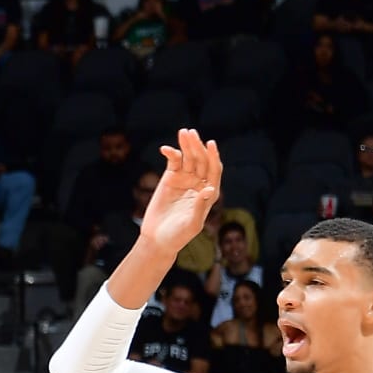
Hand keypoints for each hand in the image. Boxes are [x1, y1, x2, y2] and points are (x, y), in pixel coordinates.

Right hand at [136, 128, 220, 263]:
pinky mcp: (171, 178)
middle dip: (197, 146)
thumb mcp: (192, 224)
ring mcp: (185, 179)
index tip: (210, 144)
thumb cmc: (178, 236)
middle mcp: (199, 183)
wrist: (158, 239)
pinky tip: (165, 149)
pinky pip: (173, 161)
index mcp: (209, 193)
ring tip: (183, 132)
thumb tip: (210, 189)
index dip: (213, 156)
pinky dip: (171, 153)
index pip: (214, 170)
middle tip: (191, 134)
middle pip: (201, 160)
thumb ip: (200, 206)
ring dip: (186, 145)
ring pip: (188, 157)